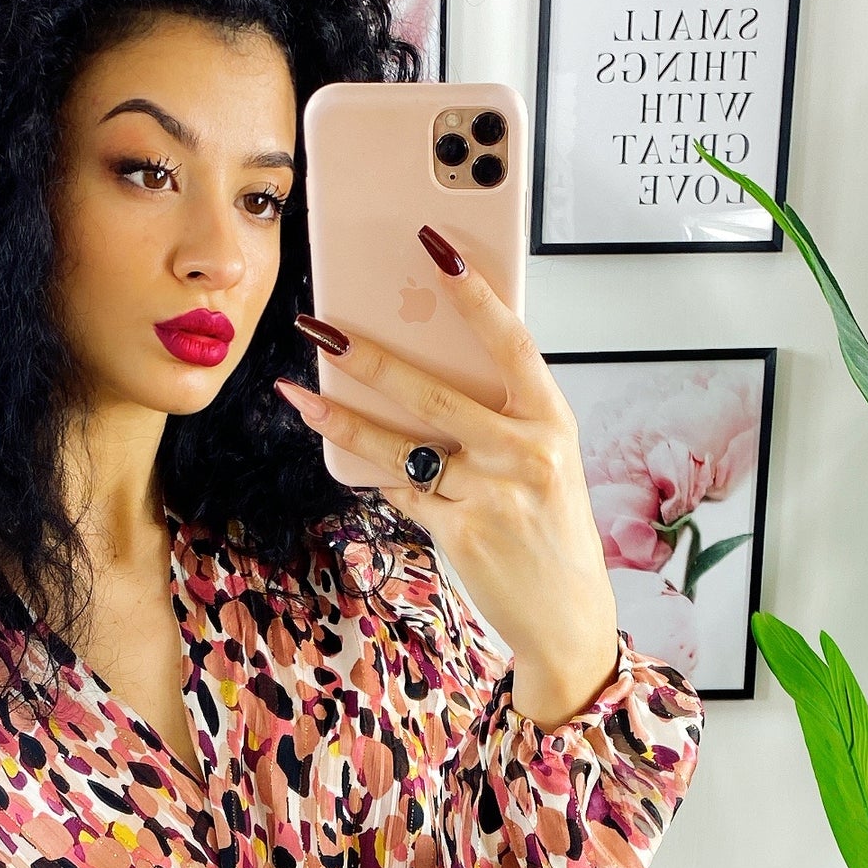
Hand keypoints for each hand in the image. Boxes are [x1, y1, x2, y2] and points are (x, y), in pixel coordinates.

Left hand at [274, 228, 621, 724]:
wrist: (568, 618)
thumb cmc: (552, 531)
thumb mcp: (545, 461)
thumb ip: (500, 417)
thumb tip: (428, 372)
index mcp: (551, 420)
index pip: (510, 342)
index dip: (473, 293)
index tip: (435, 250)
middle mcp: (524, 453)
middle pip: (432, 392)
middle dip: (369, 356)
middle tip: (322, 326)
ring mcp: (490, 495)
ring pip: (400, 445)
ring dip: (342, 416)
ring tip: (299, 392)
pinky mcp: (460, 533)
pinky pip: (400, 491)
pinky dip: (373, 472)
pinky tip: (344, 449)